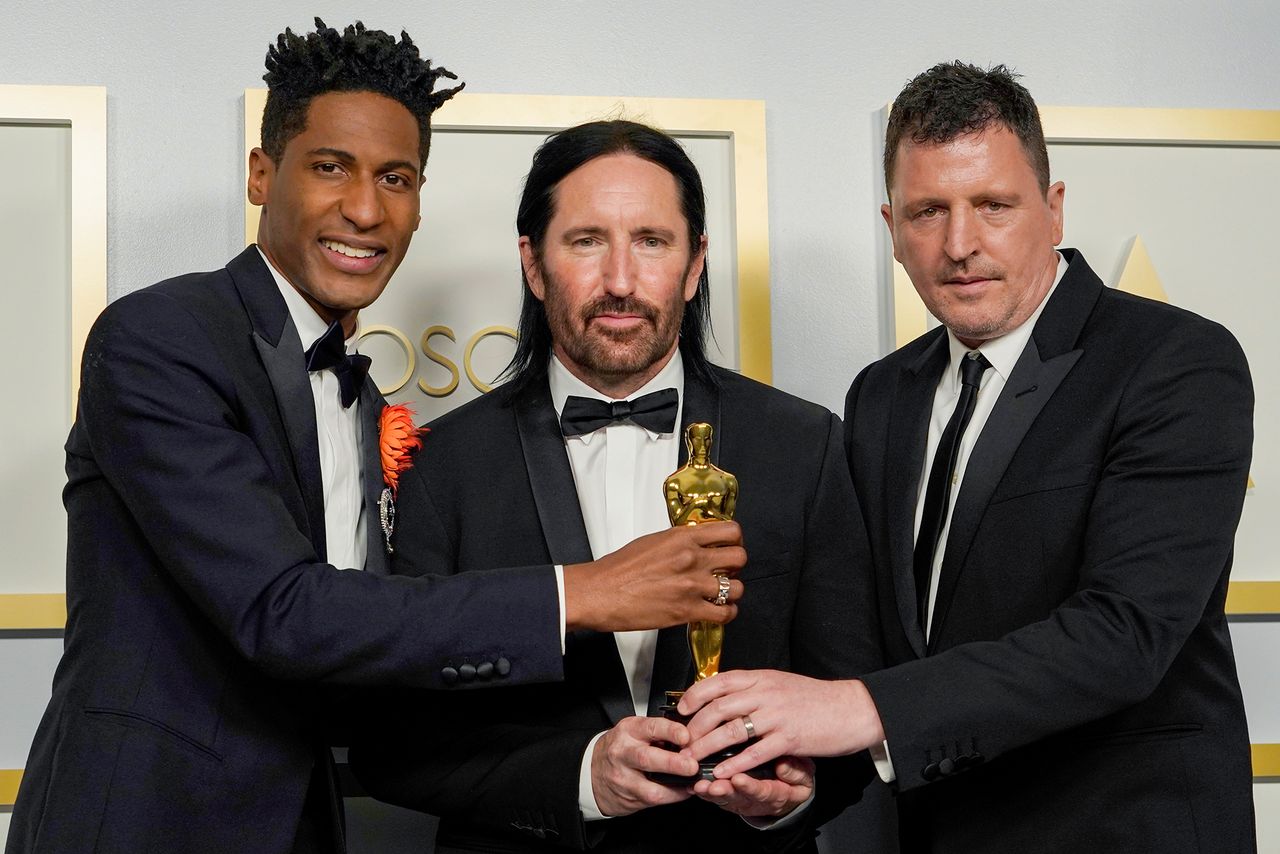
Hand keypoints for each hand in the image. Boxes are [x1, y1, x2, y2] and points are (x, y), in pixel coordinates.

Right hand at [564, 521, 745, 631]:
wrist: (599, 592)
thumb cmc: (618, 570)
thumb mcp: (652, 542)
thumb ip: (679, 542)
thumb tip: (696, 544)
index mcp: (682, 537)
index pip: (730, 530)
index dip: (735, 540)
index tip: (731, 546)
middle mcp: (691, 558)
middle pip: (739, 557)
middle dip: (736, 565)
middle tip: (727, 570)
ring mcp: (691, 585)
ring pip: (738, 587)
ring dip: (733, 592)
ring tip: (722, 595)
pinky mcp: (687, 610)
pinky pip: (725, 613)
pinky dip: (726, 614)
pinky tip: (717, 612)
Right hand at [591, 716, 698, 816]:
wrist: (592, 772)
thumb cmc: (620, 748)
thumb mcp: (634, 731)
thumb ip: (658, 733)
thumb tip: (690, 737)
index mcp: (628, 731)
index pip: (650, 728)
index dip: (670, 731)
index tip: (686, 736)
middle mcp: (623, 754)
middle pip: (647, 759)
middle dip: (672, 763)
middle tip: (691, 765)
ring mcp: (624, 778)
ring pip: (649, 787)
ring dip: (675, 786)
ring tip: (692, 783)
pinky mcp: (628, 798)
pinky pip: (653, 800)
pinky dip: (672, 796)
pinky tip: (683, 791)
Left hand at [677, 671, 883, 777]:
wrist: (851, 708)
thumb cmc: (816, 698)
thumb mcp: (780, 683)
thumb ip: (755, 688)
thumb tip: (725, 695)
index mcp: (762, 678)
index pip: (719, 681)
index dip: (695, 695)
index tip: (682, 709)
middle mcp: (766, 693)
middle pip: (718, 708)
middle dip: (694, 728)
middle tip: (682, 742)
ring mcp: (777, 715)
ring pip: (731, 730)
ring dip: (706, 747)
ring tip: (692, 760)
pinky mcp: (789, 737)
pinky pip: (755, 752)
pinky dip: (734, 763)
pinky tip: (721, 771)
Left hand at [693, 755, 814, 818]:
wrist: (788, 793)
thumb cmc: (794, 779)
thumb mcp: (803, 776)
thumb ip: (795, 772)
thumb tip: (782, 765)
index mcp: (776, 793)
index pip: (762, 790)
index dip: (750, 785)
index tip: (738, 779)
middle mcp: (755, 798)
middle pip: (738, 796)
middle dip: (725, 791)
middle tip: (713, 786)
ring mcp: (741, 799)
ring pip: (724, 797)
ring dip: (710, 792)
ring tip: (699, 786)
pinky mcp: (730, 796)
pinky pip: (715, 795)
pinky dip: (703, 791)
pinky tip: (692, 786)